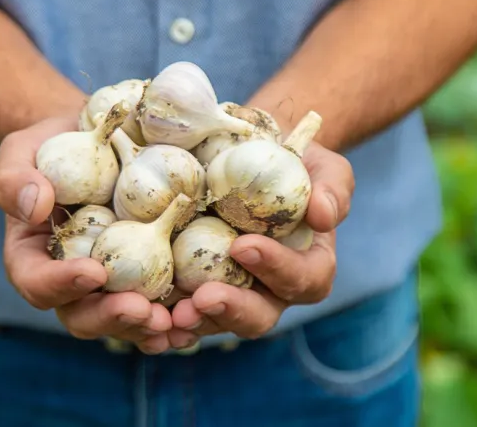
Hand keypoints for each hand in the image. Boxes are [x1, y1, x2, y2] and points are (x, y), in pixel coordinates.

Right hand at [0, 119, 172, 353]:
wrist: (94, 140)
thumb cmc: (48, 147)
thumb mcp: (20, 153)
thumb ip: (15, 180)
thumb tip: (35, 208)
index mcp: (32, 259)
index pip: (37, 283)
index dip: (62, 285)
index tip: (94, 272)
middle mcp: (70, 281)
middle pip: (83, 315)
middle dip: (112, 317)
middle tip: (141, 309)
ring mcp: (110, 282)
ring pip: (124, 318)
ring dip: (147, 326)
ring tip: (174, 321)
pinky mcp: (146, 274)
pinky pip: (158, 302)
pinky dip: (176, 315)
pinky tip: (196, 316)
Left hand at [167, 141, 354, 348]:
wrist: (251, 155)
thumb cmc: (294, 163)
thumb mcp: (323, 167)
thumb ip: (333, 190)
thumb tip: (324, 215)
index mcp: (307, 267)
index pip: (303, 279)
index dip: (278, 269)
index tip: (244, 245)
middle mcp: (270, 289)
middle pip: (259, 315)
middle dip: (232, 310)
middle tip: (203, 298)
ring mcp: (231, 290)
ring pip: (216, 320)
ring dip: (194, 321)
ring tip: (170, 315)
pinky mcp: (196, 285)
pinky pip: (182, 310)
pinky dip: (164, 317)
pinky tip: (144, 313)